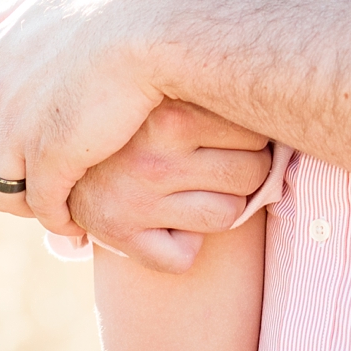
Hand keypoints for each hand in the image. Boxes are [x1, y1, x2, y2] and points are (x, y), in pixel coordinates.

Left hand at [0, 0, 177, 236]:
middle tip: (38, 186)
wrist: (150, 30)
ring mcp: (16, 131)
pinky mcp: (50, 161)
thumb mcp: (51, 1)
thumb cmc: (114, 11)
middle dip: (6, 176)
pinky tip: (78, 225)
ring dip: (27, 204)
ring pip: (1, 191)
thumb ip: (16, 12)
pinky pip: (43, 207)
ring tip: (56, 210)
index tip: (3, 150)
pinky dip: (57, 220)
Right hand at [70, 101, 275, 272]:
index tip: (232, 132)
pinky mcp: (120, 237)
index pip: (255, 132)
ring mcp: (135, 200)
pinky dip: (180, 247)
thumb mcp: (170, 93)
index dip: (250, 136)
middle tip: (219, 162)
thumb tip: (288, 100)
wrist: (63, 153)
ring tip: (194, 188)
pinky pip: (184, 257)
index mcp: (171, 114)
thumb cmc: (135, 116)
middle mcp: (153, 157)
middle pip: (251, 173)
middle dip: (245, 171)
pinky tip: (164, 223)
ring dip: (219, 207)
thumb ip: (217, 92)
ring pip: (228, 215)